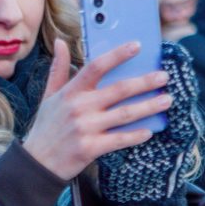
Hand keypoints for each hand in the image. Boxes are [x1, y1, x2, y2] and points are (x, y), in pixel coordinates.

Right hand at [23, 39, 171, 179]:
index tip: (137, 46)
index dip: (118, 55)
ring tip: (167, 100)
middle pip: (119, 89)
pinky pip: (119, 139)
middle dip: (145, 82)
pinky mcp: (91, 148)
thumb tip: (59, 42)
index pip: (96, 66)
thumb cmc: (46, 127)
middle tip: (164, 76)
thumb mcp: (49, 96)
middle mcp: (79, 107)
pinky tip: (150, 131)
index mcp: (71, 92)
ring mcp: (86, 128)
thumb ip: (58, 69)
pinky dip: (136, 135)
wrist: (37, 163)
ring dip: (149, 107)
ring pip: (125, 114)